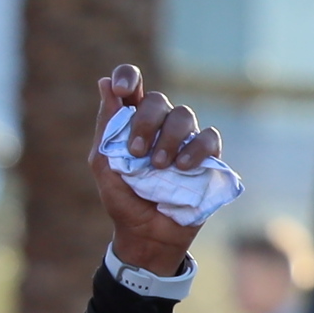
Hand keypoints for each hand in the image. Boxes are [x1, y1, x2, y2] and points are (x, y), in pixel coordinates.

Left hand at [89, 64, 222, 278]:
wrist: (146, 236)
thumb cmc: (123, 200)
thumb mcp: (105, 165)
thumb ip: (106, 127)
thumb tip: (104, 83)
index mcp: (132, 121)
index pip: (132, 83)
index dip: (128, 76)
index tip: (122, 90)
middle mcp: (160, 124)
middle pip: (158, 99)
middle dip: (146, 122)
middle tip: (137, 152)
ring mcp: (185, 138)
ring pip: (184, 115)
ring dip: (169, 138)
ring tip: (158, 166)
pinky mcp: (207, 156)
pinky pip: (209, 137)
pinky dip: (195, 150)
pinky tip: (182, 168)